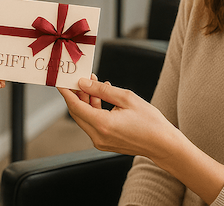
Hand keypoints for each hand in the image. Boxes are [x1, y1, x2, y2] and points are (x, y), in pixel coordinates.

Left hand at [58, 75, 177, 160]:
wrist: (163, 144)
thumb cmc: (150, 121)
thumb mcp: (126, 98)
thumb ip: (102, 90)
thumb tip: (83, 83)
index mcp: (102, 124)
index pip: (75, 106)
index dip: (66, 92)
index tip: (60, 81)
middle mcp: (98, 136)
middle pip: (77, 113)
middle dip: (76, 94)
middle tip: (79, 78)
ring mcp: (101, 142)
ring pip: (85, 118)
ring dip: (86, 101)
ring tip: (94, 83)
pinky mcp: (105, 143)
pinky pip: (93, 124)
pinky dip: (94, 110)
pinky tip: (102, 97)